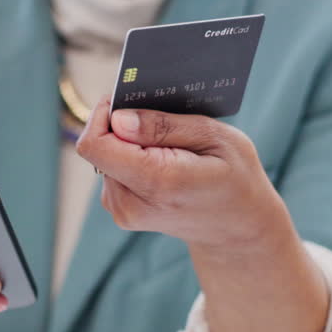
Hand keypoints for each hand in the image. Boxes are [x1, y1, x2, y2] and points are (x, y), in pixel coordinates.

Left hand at [75, 97, 329, 331]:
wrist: (236, 229)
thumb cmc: (234, 178)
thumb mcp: (215, 138)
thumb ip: (163, 126)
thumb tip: (119, 119)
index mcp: (156, 181)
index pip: (95, 144)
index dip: (104, 115)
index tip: (128, 102)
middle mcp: (131, 202)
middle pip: (99, 147)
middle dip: (123, 127)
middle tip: (162, 125)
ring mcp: (124, 211)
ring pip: (104, 157)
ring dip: (129, 145)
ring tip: (170, 149)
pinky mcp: (122, 212)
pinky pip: (112, 171)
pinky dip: (132, 160)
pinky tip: (163, 164)